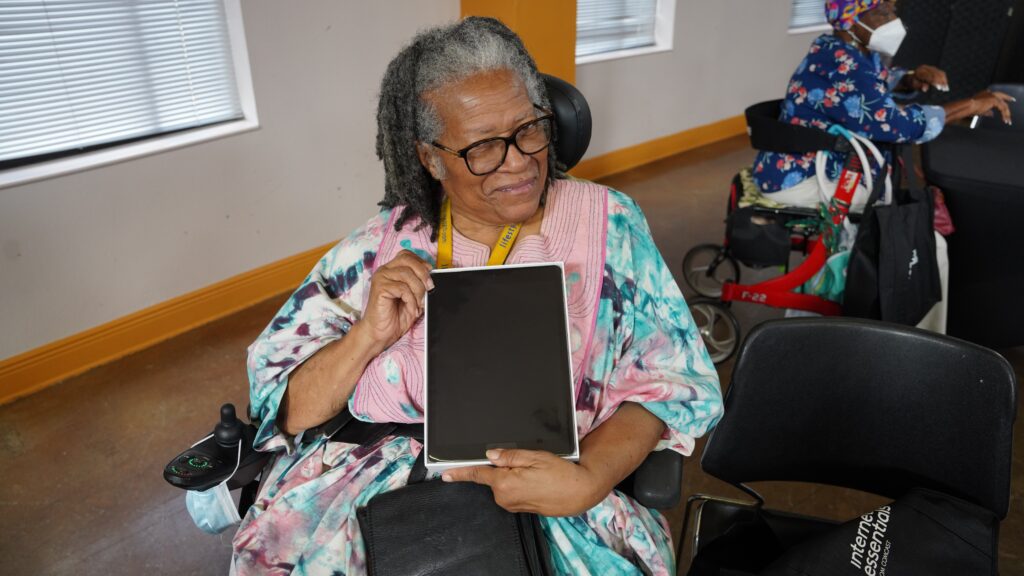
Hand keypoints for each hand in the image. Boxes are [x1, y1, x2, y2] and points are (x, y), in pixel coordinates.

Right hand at [359, 250, 432, 354]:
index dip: (421, 263)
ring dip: (418, 290)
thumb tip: (432, 278)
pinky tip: (411, 309)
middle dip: (423, 274)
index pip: (407, 255)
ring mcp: (381, 278)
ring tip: (419, 304)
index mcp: (392, 270)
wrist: (380, 333)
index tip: (430, 276)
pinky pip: (403, 288)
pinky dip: (412, 300)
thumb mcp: (413, 297)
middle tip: (429, 288)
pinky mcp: (379, 288)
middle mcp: (384, 271)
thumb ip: (419, 285)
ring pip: (407, 274)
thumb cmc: (395, 316)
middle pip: (407, 260)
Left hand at [441, 449, 605, 516]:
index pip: (478, 474)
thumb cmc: (560, 473)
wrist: (579, 492)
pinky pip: (511, 490)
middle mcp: (504, 497)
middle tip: (526, 460)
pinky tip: (535, 478)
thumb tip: (490, 454)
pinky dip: (518, 482)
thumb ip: (509, 456)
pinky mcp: (520, 507)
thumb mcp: (534, 457)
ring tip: (536, 471)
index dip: (460, 472)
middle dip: (502, 465)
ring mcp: (512, 504)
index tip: (445, 473)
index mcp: (505, 483)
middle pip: (492, 476)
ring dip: (513, 474)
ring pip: (503, 483)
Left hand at [907, 65, 948, 92]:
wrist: (914, 77)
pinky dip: (944, 79)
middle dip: (941, 82)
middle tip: (944, 89)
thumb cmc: (915, 83)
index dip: (935, 82)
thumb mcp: (915, 85)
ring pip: (940, 73)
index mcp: (920, 72)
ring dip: (944, 80)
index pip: (929, 76)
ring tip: (946, 88)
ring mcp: (931, 67)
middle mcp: (926, 68)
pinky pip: (941, 73)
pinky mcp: (934, 69)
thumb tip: (925, 89)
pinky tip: (946, 84)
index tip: (939, 88)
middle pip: (936, 74)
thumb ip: (920, 86)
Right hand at [971, 90, 1014, 125]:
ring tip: (1007, 120)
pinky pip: (1003, 108)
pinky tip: (1005, 119)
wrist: (968, 106)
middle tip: (1012, 99)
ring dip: (1006, 113)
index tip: (1004, 99)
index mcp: (985, 94)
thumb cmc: (970, 109)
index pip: (995, 95)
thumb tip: (991, 114)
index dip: (1000, 97)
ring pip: (1003, 104)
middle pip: (1001, 96)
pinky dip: (1005, 114)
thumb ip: (987, 111)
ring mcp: (993, 96)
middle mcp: (990, 93)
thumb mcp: (980, 110)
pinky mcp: (995, 100)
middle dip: (1007, 97)